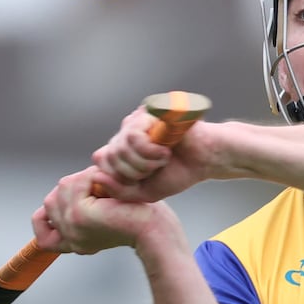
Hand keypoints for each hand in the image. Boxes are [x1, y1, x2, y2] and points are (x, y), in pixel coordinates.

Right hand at [32, 166, 174, 254]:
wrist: (154, 228)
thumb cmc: (138, 217)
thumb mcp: (104, 212)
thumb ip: (82, 205)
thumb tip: (66, 187)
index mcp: (74, 242)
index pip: (43, 235)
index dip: (46, 218)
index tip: (69, 201)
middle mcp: (70, 239)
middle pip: (51, 201)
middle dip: (75, 187)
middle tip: (101, 188)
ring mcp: (72, 228)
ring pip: (62, 188)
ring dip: (85, 179)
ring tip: (106, 185)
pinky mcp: (79, 216)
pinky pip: (74, 184)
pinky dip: (90, 177)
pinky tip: (106, 184)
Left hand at [90, 106, 209, 201]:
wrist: (207, 159)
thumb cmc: (179, 172)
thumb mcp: (144, 192)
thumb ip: (119, 190)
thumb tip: (96, 177)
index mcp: (123, 148)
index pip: (102, 161)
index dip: (119, 177)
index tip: (143, 180)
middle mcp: (126, 131)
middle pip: (109, 156)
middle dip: (133, 172)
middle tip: (155, 170)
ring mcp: (136, 119)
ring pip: (119, 146)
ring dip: (143, 162)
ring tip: (163, 160)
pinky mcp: (147, 112)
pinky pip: (133, 135)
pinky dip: (149, 152)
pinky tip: (165, 151)